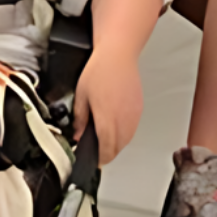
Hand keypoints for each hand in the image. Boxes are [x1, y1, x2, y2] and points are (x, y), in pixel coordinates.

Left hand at [73, 45, 142, 165]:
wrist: (118, 56)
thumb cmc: (99, 71)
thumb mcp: (81, 96)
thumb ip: (80, 119)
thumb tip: (78, 134)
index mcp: (107, 119)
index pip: (106, 148)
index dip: (100, 158)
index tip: (94, 161)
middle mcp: (123, 120)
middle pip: (118, 147)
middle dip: (108, 154)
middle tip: (98, 153)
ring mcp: (133, 116)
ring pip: (127, 140)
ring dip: (117, 145)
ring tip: (106, 143)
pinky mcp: (139, 110)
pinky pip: (132, 129)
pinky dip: (124, 134)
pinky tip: (115, 129)